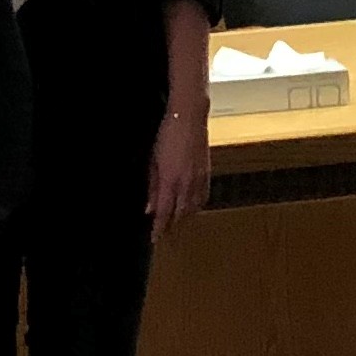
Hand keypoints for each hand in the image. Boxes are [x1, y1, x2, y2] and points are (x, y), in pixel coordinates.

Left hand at [146, 104, 210, 237]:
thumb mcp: (153, 161)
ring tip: (175, 222)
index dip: (159, 228)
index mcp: (170, 180)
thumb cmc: (167, 135)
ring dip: (183, 217)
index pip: (164, 213)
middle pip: (180, 214)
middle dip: (171, 225)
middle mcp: (186, 183)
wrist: (189, 116)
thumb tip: (149, 207)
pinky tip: (191, 206)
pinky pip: (203, 196)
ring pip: (193, 207)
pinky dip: (196, 205)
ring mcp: (199, 178)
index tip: (154, 238)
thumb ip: (152, 186)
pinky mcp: (207, 172)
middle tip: (163, 233)